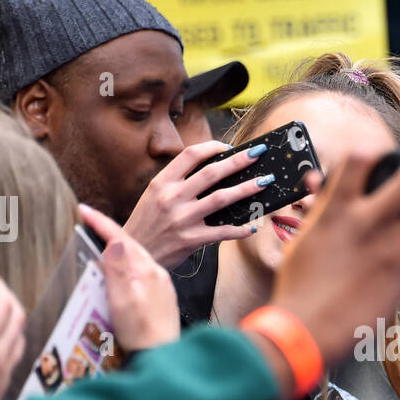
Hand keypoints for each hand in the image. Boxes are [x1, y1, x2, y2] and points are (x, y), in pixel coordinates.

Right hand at [82, 203, 179, 350]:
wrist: (162, 358)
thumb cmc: (141, 334)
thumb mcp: (122, 301)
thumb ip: (117, 270)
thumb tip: (113, 241)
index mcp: (146, 270)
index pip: (120, 239)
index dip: (100, 223)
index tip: (82, 209)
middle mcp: (157, 274)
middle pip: (130, 247)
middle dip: (108, 235)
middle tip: (87, 225)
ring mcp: (161, 287)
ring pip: (136, 261)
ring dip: (118, 254)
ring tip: (99, 251)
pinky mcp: (161, 299)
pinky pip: (142, 276)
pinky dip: (127, 271)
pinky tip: (120, 279)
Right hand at [124, 140, 265, 267]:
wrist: (133, 253)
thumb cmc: (147, 223)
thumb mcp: (154, 196)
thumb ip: (178, 183)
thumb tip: (213, 172)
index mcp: (162, 182)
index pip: (190, 156)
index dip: (212, 147)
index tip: (229, 146)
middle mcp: (172, 197)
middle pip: (212, 173)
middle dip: (239, 160)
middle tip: (259, 152)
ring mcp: (182, 219)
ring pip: (221, 198)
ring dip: (247, 188)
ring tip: (265, 181)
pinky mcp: (191, 239)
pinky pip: (222, 232)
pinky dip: (240, 229)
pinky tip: (252, 226)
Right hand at [270, 154, 399, 367]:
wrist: (305, 331)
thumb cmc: (298, 285)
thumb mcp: (304, 238)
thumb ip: (321, 208)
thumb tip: (319, 180)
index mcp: (336, 208)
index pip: (360, 157)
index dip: (372, 153)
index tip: (376, 160)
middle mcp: (367, 222)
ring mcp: (390, 248)